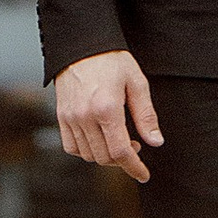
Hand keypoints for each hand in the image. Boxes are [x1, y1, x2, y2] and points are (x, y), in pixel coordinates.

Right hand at [54, 49, 161, 182]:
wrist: (81, 44)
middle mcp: (85, 117)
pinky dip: (86, 151)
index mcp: (106, 108)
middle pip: (104, 157)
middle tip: (135, 146)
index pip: (120, 152)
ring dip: (106, 156)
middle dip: (123, 161)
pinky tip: (98, 139)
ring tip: (118, 140)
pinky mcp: (61, 117)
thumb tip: (155, 142)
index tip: (144, 174)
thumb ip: (146, 115)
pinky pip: (72, 147)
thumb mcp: (137, 82)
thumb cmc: (112, 59)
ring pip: (88, 156)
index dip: (134, 167)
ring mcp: (70, 118)